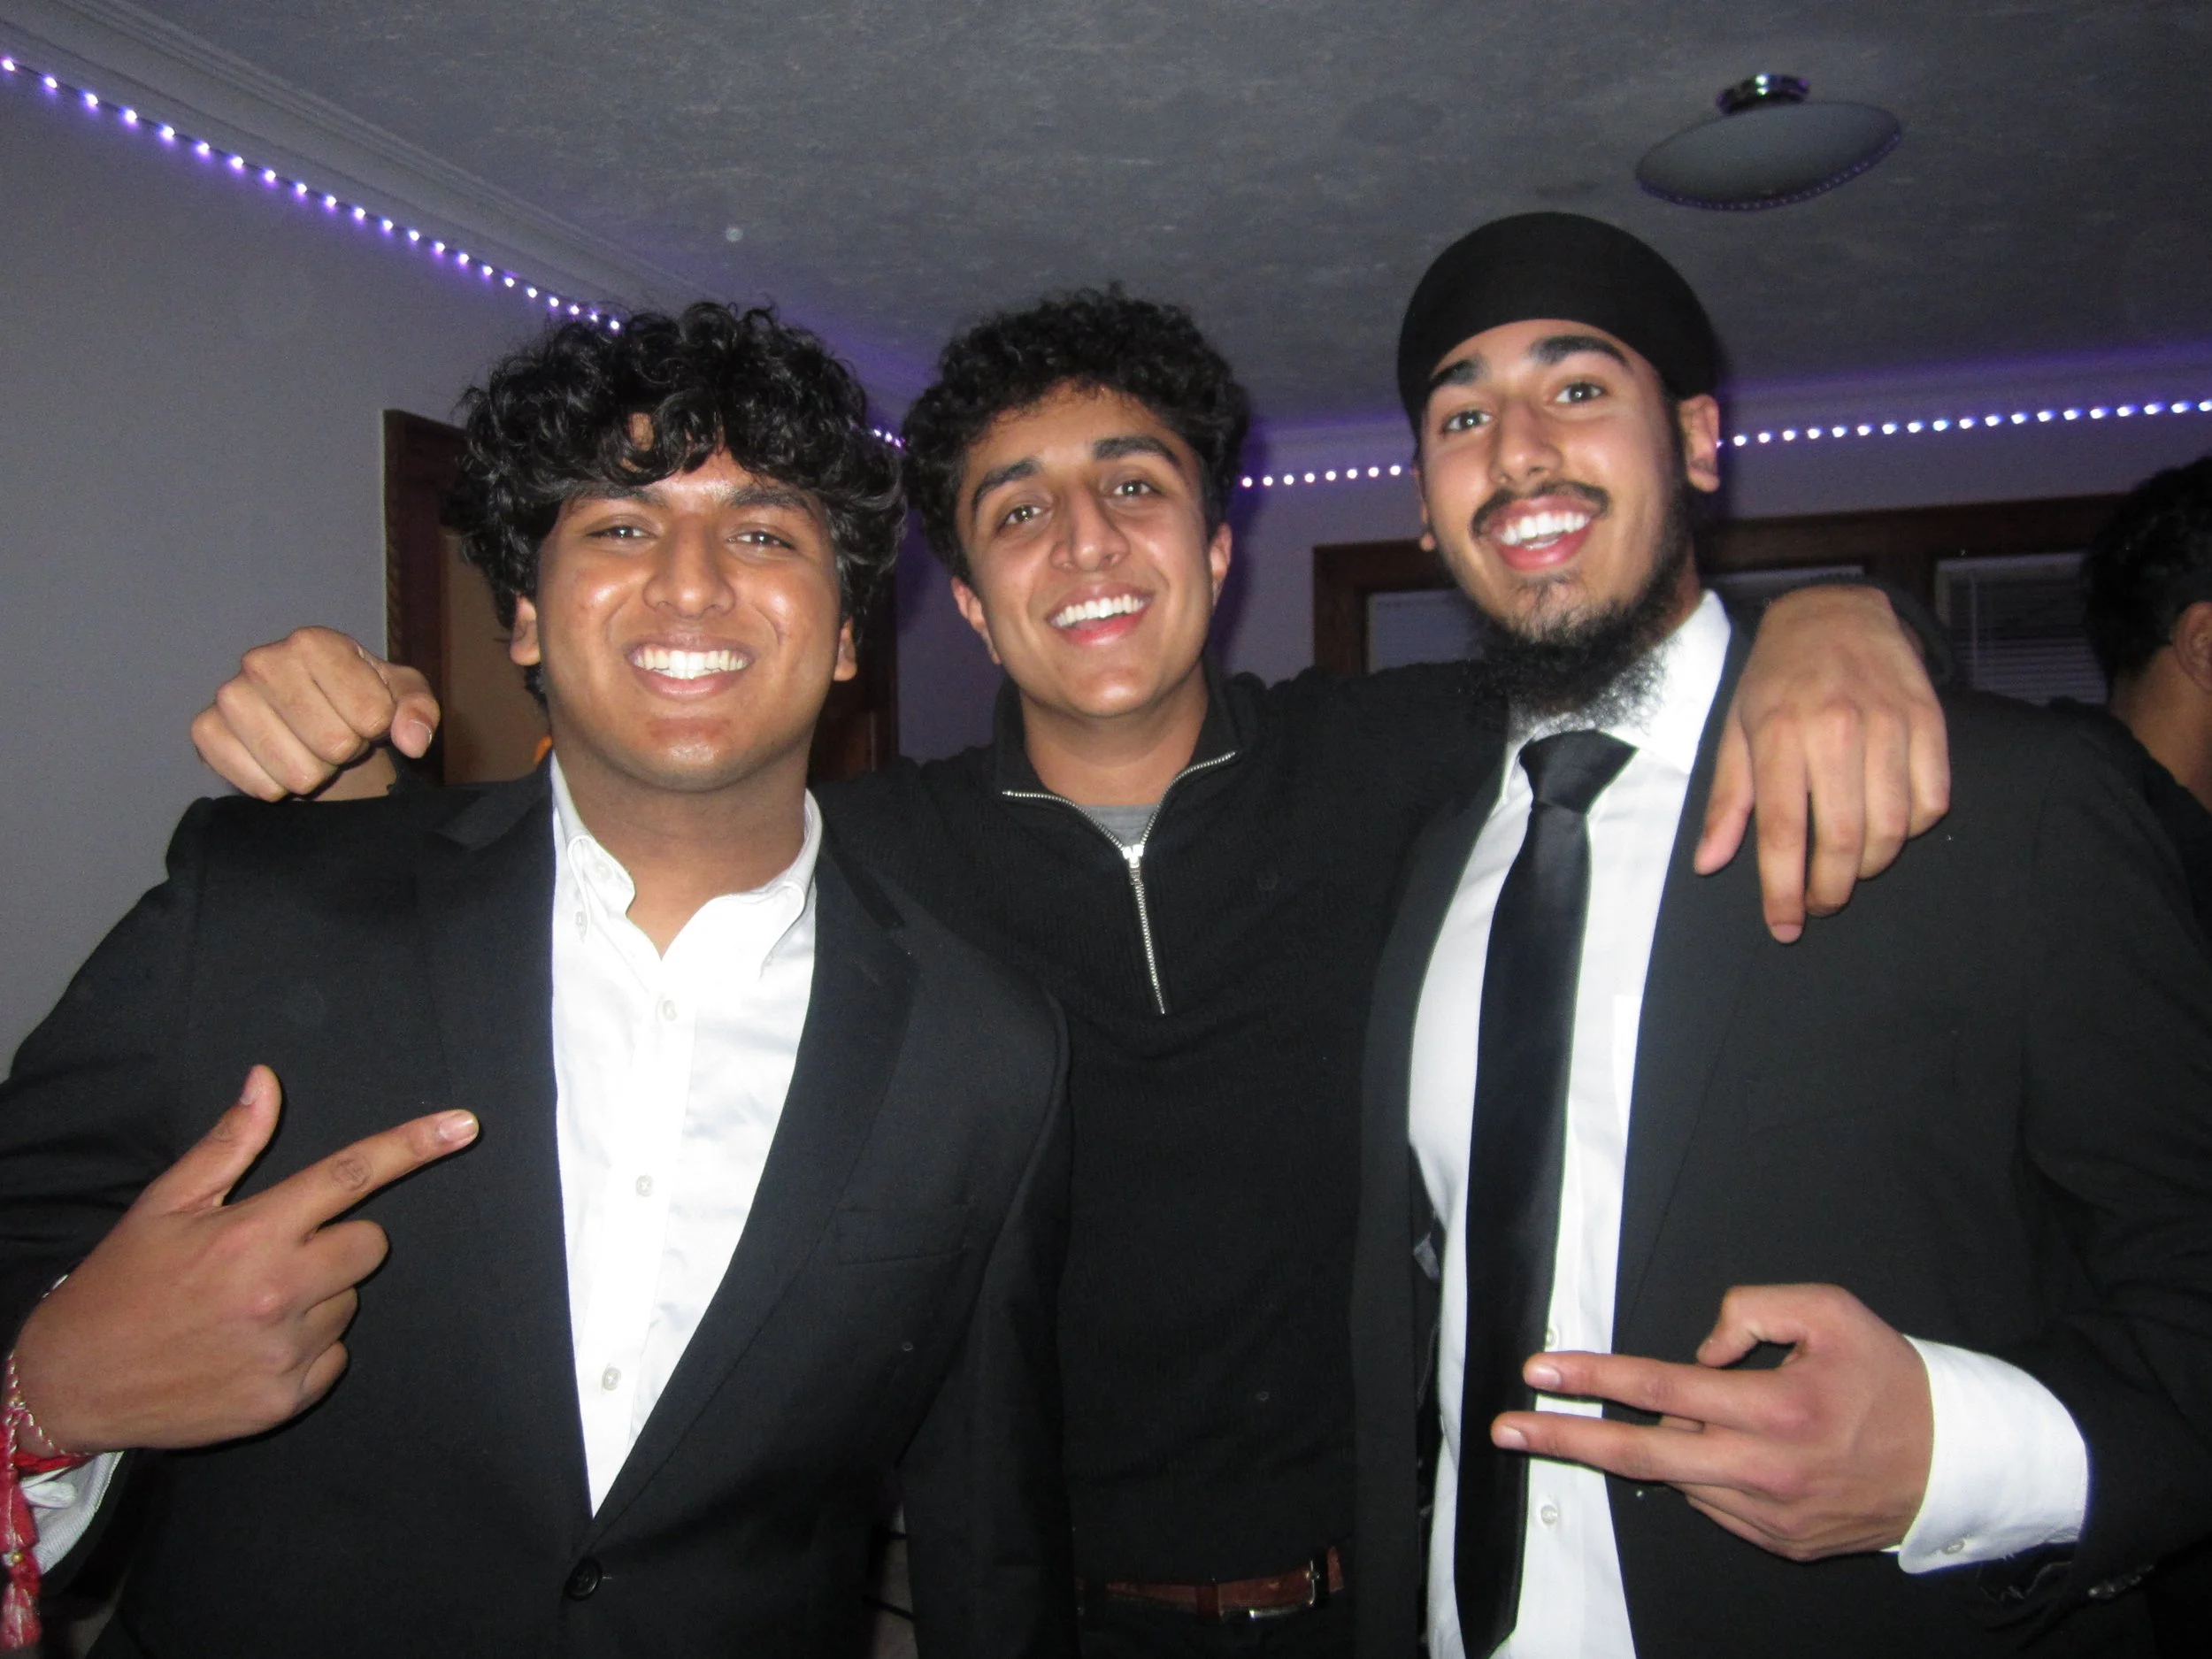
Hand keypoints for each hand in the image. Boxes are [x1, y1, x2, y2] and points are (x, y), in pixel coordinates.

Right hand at [9, 1066, 476, 1453]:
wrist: (73, 1382)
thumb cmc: (120, 1284)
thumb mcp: (165, 1205)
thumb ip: (230, 1144)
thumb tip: (267, 1080)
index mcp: (253, 1233)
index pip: (352, 1174)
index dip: (414, 1145)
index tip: (464, 1126)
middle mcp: (279, 1290)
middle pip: (369, 1244)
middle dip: (339, 1240)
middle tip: (278, 1253)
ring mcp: (286, 1350)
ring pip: (350, 1302)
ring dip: (318, 1297)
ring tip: (249, 1306)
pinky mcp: (285, 1398)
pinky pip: (334, 1356)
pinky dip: (307, 1349)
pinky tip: (252, 1347)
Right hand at [191, 628, 440, 799]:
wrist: (309, 717)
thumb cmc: (358, 698)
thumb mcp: (401, 694)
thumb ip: (418, 709)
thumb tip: (413, 740)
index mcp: (313, 642)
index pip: (371, 715)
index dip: (377, 727)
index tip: (367, 716)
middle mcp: (262, 660)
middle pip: (334, 744)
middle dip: (345, 750)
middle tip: (336, 734)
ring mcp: (229, 696)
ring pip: (298, 772)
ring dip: (315, 771)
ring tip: (309, 746)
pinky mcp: (205, 732)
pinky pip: (261, 786)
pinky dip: (279, 786)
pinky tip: (280, 762)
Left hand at [1490, 1283, 1932, 1561]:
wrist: (1954, 1463)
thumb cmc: (1891, 1380)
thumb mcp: (1831, 1311)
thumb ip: (1754, 1310)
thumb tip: (1701, 1350)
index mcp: (1775, 1406)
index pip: (1660, 1389)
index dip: (1593, 1378)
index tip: (1541, 1372)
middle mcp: (1765, 1468)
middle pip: (1639, 1454)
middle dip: (1565, 1440)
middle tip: (1507, 1428)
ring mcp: (1768, 1515)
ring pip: (1678, 1478)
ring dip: (1662, 1447)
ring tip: (1697, 1418)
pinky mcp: (1776, 1542)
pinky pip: (1713, 1503)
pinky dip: (1704, 1473)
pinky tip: (1731, 1451)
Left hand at [1696, 586, 1949, 942]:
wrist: (1834, 611)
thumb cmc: (1775, 679)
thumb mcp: (1736, 731)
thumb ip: (1727, 801)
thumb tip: (1709, 862)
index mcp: (1779, 736)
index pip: (1781, 832)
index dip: (1783, 890)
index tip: (1784, 925)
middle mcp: (1835, 730)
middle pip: (1842, 839)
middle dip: (1830, 890)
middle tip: (1819, 904)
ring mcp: (1889, 724)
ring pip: (1892, 828)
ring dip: (1870, 865)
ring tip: (1849, 869)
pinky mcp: (1930, 721)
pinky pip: (1932, 800)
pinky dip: (1912, 829)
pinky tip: (1887, 827)